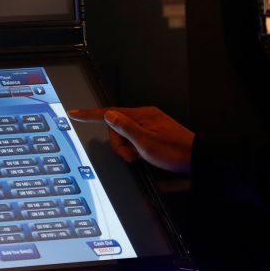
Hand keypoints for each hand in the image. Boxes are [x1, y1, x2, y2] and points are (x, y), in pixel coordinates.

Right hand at [68, 106, 193, 172]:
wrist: (196, 157)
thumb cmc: (174, 152)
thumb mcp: (145, 143)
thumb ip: (125, 128)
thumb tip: (108, 114)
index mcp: (141, 115)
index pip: (110, 113)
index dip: (89, 115)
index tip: (74, 112)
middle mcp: (144, 116)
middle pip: (117, 128)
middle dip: (119, 144)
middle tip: (132, 156)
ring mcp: (149, 124)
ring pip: (125, 136)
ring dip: (128, 149)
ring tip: (140, 158)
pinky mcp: (153, 132)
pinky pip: (134, 139)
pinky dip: (135, 149)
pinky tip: (144, 156)